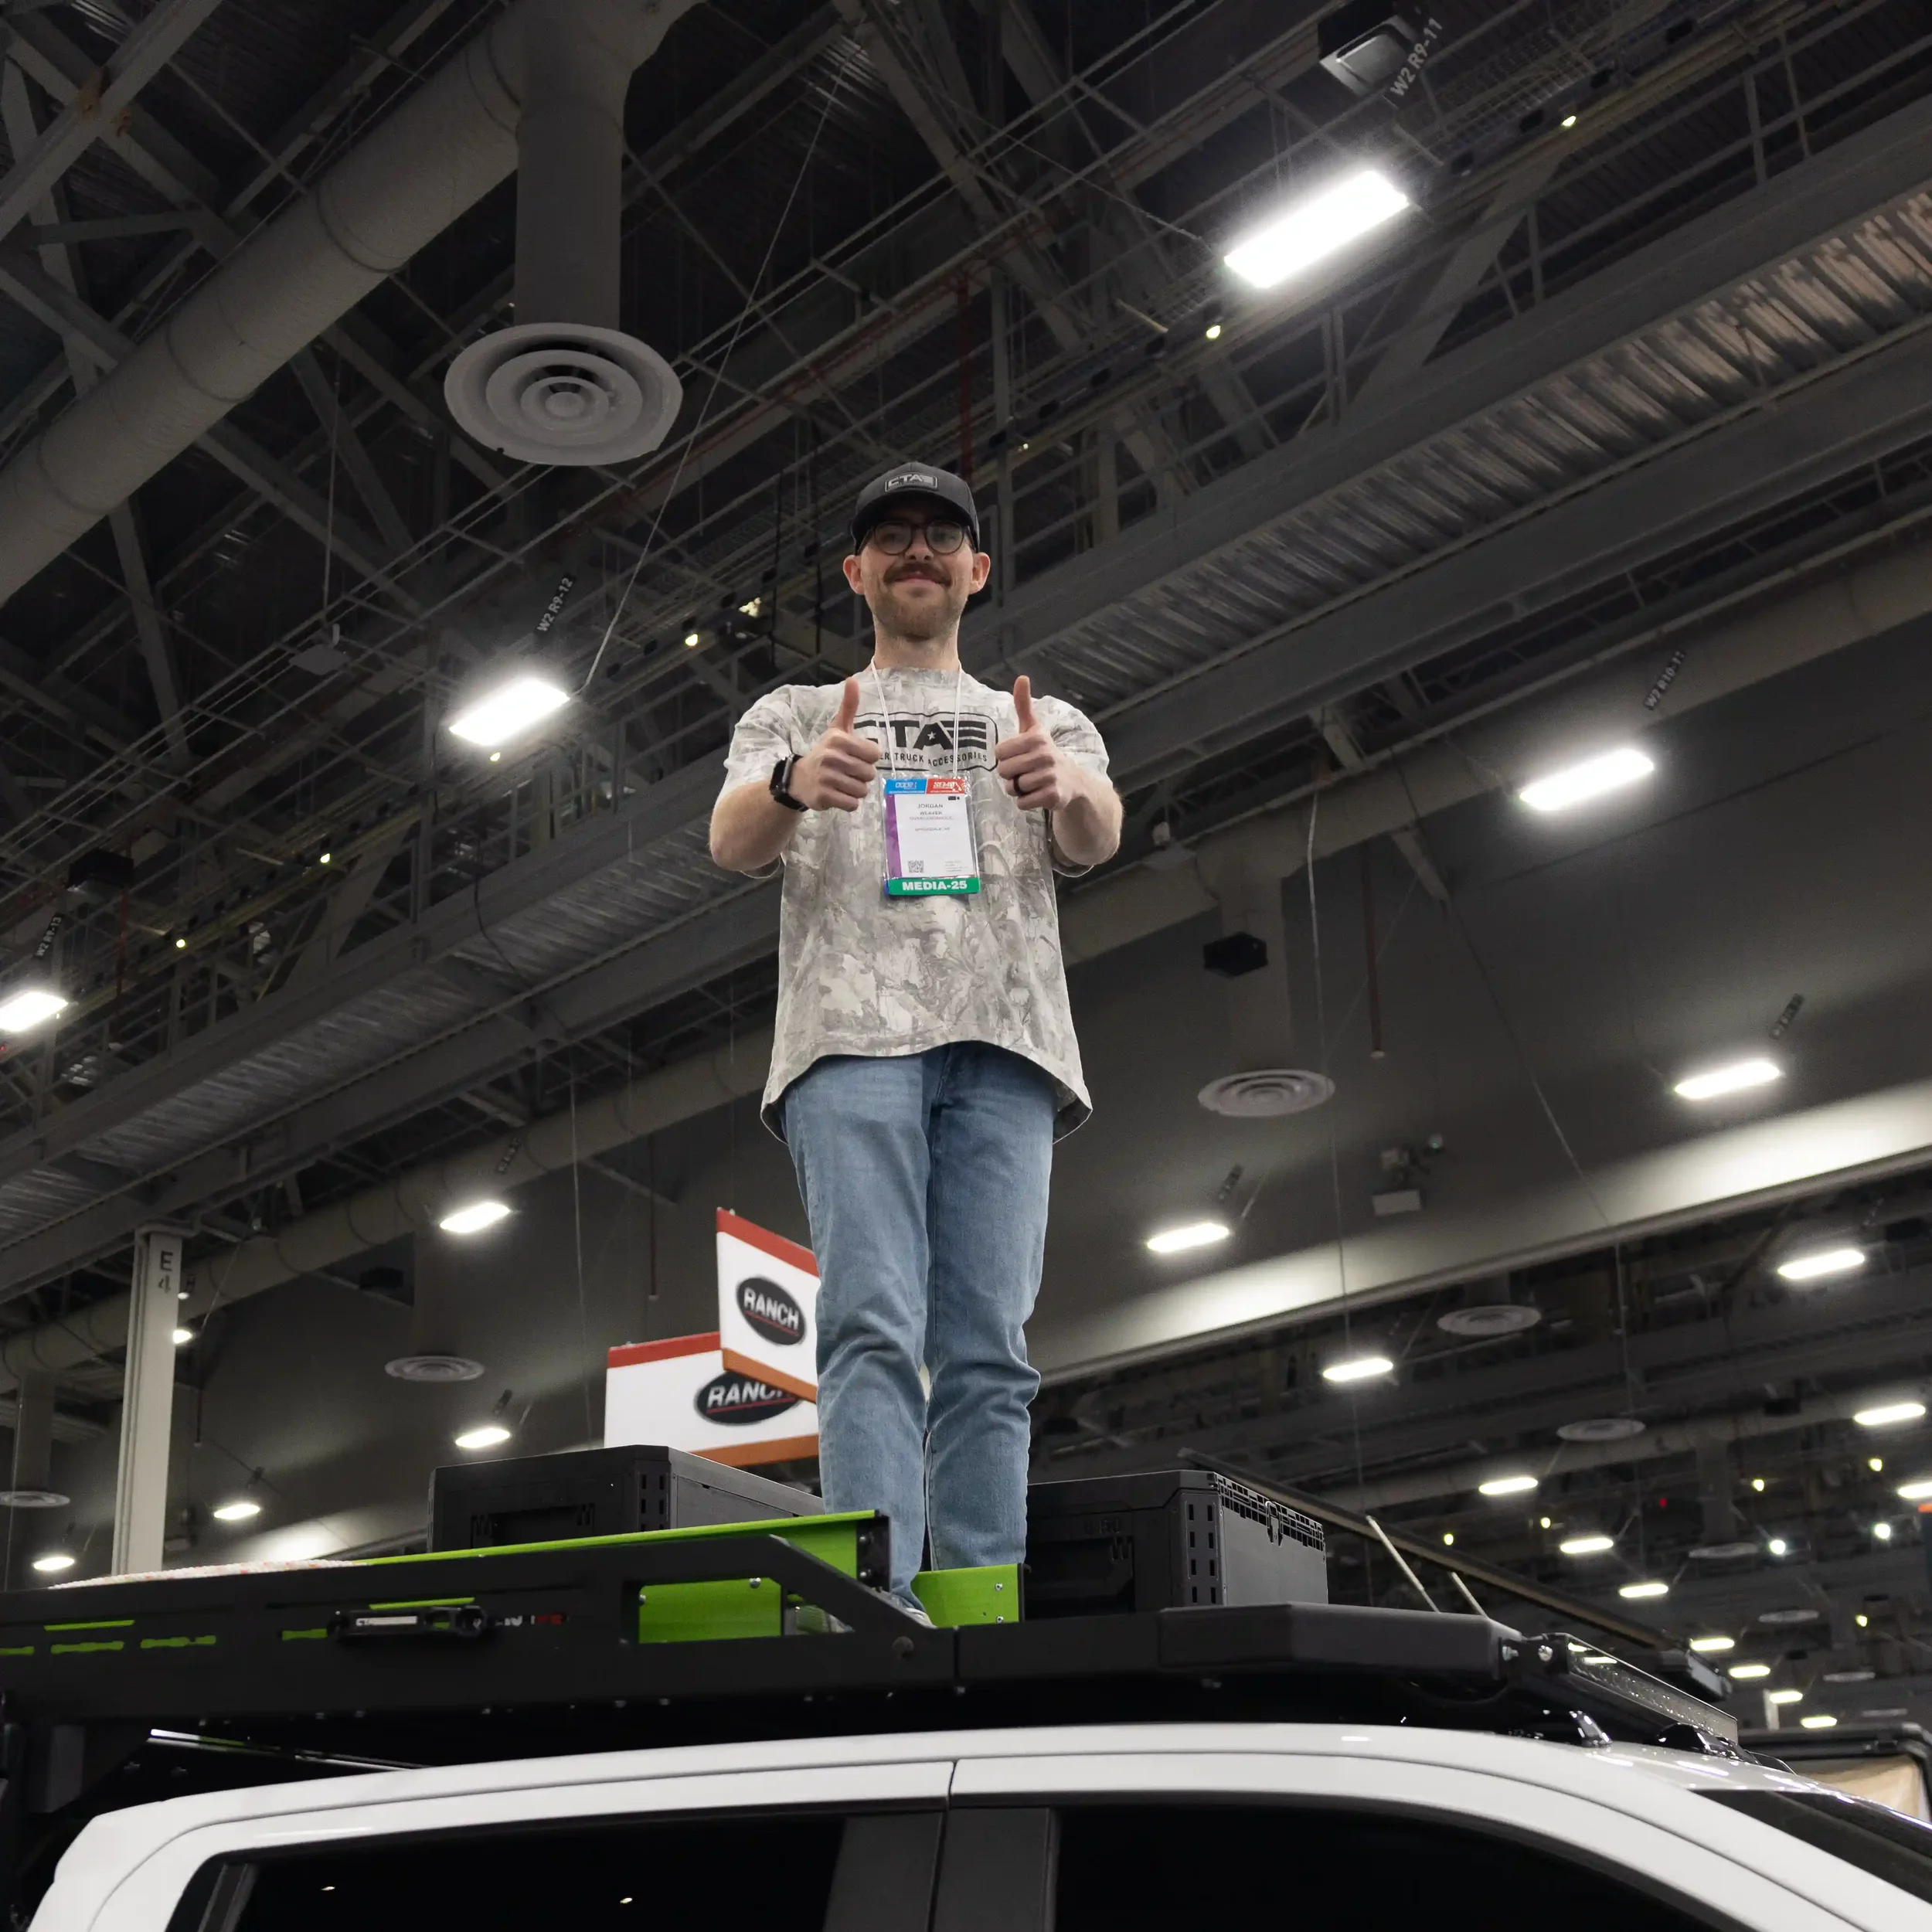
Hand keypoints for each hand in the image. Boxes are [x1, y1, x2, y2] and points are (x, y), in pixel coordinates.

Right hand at [789, 677, 881, 811]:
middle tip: (846, 772)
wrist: (798, 779)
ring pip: (862, 790)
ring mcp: (826, 778)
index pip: (875, 754)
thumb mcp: (837, 729)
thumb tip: (852, 679)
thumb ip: (848, 706)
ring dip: (855, 790)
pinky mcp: (824, 796)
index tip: (854, 757)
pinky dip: (848, 802)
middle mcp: (832, 757)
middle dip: (861, 776)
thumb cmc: (825, 752)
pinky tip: (837, 794)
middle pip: (870, 774)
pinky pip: (852, 804)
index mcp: (839, 739)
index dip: (868, 758)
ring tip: (841, 783)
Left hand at [994, 674, 1075, 810]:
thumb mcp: (1033, 729)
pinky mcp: (1052, 796)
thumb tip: (1021, 677)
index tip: (1019, 756)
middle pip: (1004, 771)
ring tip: (1031, 783)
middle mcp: (1044, 755)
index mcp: (1036, 738)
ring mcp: (1049, 776)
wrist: (1072, 782)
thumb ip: (1023, 705)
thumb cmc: (1044, 753)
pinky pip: (1022, 803)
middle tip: (1024, 772)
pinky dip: (1024, 802)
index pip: (999, 753)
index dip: (1005, 757)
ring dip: (1017, 789)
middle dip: (1010, 775)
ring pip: (1012, 788)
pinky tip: (1036, 795)